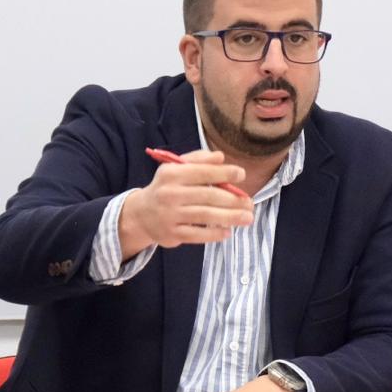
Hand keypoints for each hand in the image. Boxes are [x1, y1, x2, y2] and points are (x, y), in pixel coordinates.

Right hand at [119, 150, 252, 257]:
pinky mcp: (172, 234)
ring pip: (205, 216)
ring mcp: (170, 215)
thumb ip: (198, 160)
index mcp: (172, 174)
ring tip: (247, 218)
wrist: (141, 214)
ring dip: (230, 217)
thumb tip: (220, 157)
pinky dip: (214, 234)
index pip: (202, 172)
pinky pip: (197, 234)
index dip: (224, 173)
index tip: (241, 174)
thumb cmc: (166, 188)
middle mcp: (170, 194)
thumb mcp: (176, 168)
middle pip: (208, 196)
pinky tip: (227, 232)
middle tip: (250, 203)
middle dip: (233, 200)